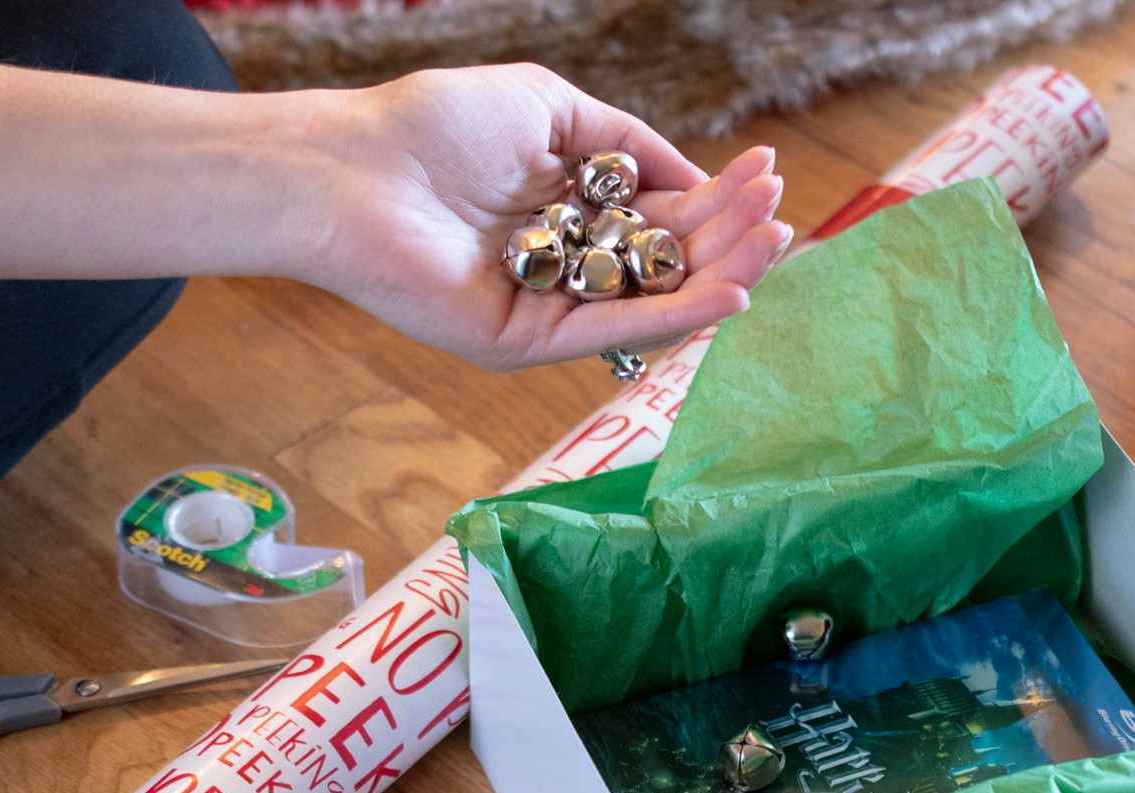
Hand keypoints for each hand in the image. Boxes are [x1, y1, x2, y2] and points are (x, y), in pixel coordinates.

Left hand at [301, 64, 790, 371]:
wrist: (353, 171)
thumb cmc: (436, 127)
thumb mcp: (551, 108)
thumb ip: (628, 143)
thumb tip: (695, 176)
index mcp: (573, 209)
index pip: (663, 213)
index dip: (718, 198)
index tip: (768, 176)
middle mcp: (569, 262)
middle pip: (667, 261)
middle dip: (730, 238)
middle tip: (781, 217)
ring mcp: (550, 308)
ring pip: (649, 304)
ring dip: (718, 278)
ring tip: (769, 248)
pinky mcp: (526, 343)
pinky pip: (609, 333)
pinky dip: (670, 318)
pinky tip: (724, 294)